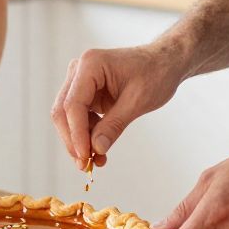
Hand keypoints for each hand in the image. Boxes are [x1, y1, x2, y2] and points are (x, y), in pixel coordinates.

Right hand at [51, 42, 184, 166]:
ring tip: (95, 161)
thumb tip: (96, 149)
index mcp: (90, 65)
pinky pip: (79, 117)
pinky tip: (98, 150)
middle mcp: (79, 70)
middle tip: (85, 165)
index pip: (73, 104)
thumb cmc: (155, 73)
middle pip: (64, 111)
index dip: (76, 133)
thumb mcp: (137, 101)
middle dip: (73, 140)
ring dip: (79, 141)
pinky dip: (87, 135)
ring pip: (68, 117)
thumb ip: (114, 125)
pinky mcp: (86, 93)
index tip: (85, 157)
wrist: (164, 63)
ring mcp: (81, 81)